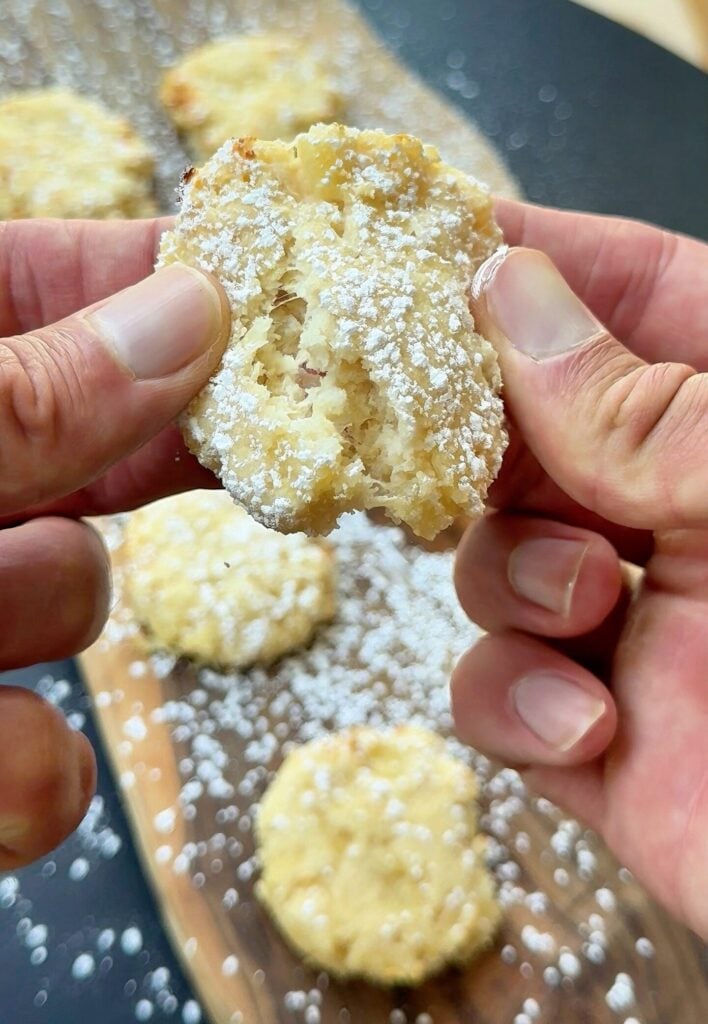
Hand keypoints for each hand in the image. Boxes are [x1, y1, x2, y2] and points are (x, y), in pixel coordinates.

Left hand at [0, 218, 228, 868]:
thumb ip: (20, 390)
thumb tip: (187, 312)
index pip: (49, 279)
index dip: (157, 281)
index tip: (259, 296)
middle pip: (90, 437)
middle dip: (144, 455)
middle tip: (238, 437)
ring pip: (73, 596)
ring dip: (35, 606)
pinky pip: (42, 765)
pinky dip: (21, 776)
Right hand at [452, 200, 707, 936]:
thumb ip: (643, 405)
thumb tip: (509, 293)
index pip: (643, 294)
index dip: (544, 256)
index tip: (441, 239)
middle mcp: (687, 512)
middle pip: (536, 425)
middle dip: (482, 434)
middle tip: (433, 428)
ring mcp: (637, 622)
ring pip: (494, 554)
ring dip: (513, 574)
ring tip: (587, 602)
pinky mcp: (597, 733)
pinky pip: (495, 690)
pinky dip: (514, 700)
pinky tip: (590, 724)